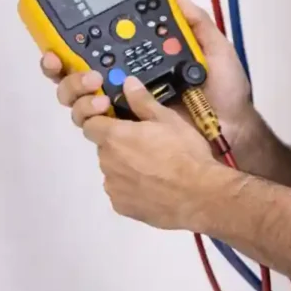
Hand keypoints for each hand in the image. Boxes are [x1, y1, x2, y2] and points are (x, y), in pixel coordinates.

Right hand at [39, 0, 253, 143]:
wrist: (233, 128)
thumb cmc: (225, 92)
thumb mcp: (214, 49)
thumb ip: (196, 22)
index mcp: (140, 62)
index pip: (98, 48)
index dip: (73, 40)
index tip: (63, 31)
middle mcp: (123, 84)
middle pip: (75, 74)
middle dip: (60, 66)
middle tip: (75, 64)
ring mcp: (123, 110)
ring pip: (77, 100)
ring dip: (75, 89)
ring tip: (96, 88)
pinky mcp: (126, 134)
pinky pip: (95, 127)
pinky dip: (89, 115)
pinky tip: (102, 107)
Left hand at [82, 77, 226, 226]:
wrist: (200, 195)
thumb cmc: (185, 153)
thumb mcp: (168, 120)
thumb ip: (143, 101)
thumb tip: (127, 83)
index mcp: (114, 137)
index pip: (90, 124)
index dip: (102, 120)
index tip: (120, 121)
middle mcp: (106, 161)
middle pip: (104, 148)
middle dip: (119, 144)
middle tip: (147, 144)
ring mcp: (113, 187)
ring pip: (113, 170)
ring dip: (125, 166)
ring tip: (154, 168)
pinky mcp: (121, 207)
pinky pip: (120, 191)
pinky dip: (131, 188)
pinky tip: (154, 187)